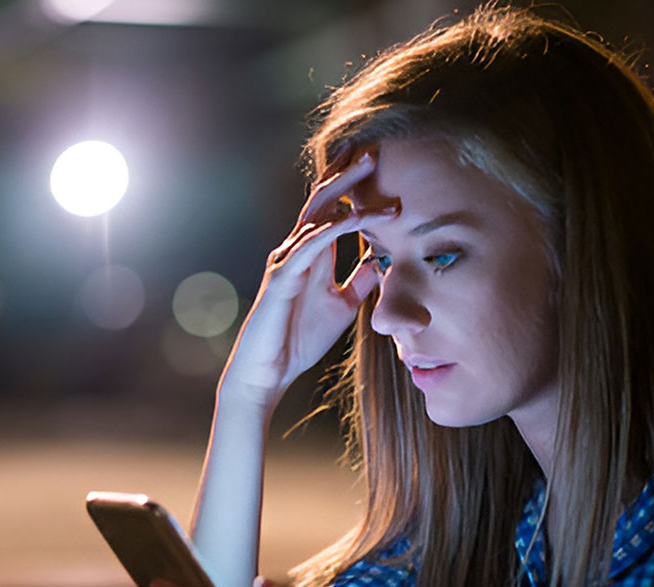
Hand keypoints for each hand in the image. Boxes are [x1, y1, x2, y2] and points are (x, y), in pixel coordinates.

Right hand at [219, 148, 397, 406]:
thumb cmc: (298, 338)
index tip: (375, 162)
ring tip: (368, 165)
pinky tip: (355, 215)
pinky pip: (310, 244)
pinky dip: (334, 227)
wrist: (268, 372)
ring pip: (317, 213)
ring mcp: (288, 260)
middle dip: (347, 172)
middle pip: (323, 200)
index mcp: (311, 255)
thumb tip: (385, 262)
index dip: (350, 184)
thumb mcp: (343, 306)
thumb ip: (362, 281)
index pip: (332, 209)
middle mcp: (297, 250)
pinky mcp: (283, 277)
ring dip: (345, 188)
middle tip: (373, 148)